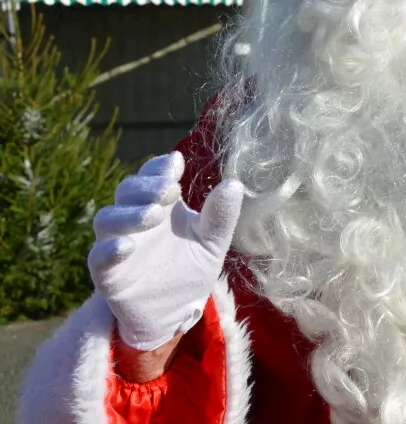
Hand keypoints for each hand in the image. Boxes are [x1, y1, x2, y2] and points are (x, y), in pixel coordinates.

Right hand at [88, 152, 242, 351]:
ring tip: (154, 214)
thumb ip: (220, 216)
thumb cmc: (191, 268)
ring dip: (129, 214)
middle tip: (170, 191)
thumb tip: (234, 184)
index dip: (159, 167)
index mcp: (161, 205)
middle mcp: (135, 219)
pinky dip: (109, 249)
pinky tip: (127, 246)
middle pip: (127, 191)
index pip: (152, 175)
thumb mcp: (213, 242)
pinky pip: (98, 257)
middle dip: (146, 186)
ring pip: (107, 219)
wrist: (177, 311)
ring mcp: (118, 244)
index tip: (175, 165)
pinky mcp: (107, 274)